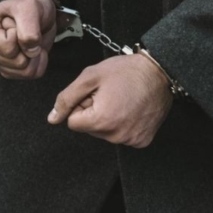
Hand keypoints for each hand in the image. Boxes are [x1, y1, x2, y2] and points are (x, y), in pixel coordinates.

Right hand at [0, 0, 56, 78]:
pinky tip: (32, 49)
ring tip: (29, 39)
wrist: (38, 13)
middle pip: (17, 62)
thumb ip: (29, 27)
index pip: (8, 47)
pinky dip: (38, 62)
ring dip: (35, 55)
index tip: (17, 22)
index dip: (20, 34)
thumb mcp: (29, 7)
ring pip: (24, 71)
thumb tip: (30, 51)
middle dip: (28, 46)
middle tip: (24, 30)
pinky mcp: (8, 71)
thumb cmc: (28, 6)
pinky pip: (30, 75)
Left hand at [48, 54, 173, 148]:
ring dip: (108, 118)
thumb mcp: (90, 77)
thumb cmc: (125, 71)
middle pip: (89, 129)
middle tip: (110, 95)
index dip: (81, 105)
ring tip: (122, 100)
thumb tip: (52, 119)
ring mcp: (131, 140)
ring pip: (104, 133)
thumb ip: (67, 99)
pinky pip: (122, 136)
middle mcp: (116, 136)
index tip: (96, 94)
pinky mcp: (142, 141)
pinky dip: (124, 124)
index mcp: (101, 121)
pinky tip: (132, 109)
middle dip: (94, 112)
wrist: (160, 71)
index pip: (73, 122)